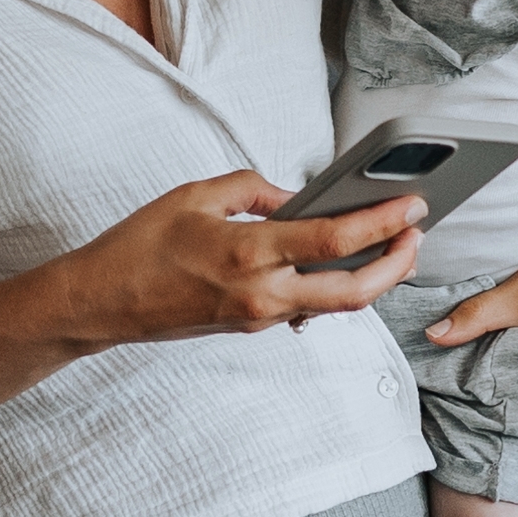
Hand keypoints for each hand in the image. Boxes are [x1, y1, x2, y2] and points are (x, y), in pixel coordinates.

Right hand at [30, 170, 419, 346]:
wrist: (101, 303)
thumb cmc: (139, 245)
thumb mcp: (195, 194)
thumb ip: (254, 189)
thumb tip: (294, 197)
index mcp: (247, 252)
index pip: (335, 241)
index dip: (383, 224)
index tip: (413, 206)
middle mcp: (261, 293)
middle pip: (354, 291)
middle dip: (396, 265)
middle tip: (416, 235)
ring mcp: (258, 317)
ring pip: (336, 306)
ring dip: (372, 279)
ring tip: (390, 246)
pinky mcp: (250, 327)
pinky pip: (305, 307)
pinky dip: (333, 285)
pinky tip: (340, 262)